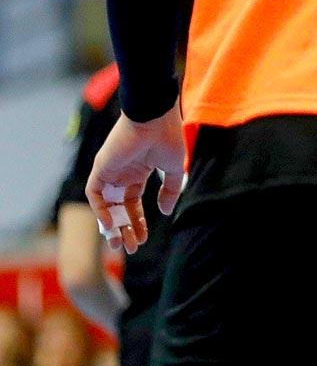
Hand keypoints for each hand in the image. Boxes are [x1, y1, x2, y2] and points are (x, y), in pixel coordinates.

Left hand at [85, 105, 185, 253]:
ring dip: (112, 226)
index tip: (144, 239)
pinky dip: (100, 210)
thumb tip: (166, 212)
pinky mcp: (101, 168)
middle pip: (119, 208)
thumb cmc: (167, 138)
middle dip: (125, 229)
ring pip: (106, 205)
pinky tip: (111, 226)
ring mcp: (110, 172)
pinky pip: (95, 194)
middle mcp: (122, 174)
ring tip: (120, 244)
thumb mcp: (172, 169)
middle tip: (131, 248)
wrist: (154, 117)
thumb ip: (169, 190)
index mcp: (138, 173)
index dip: (138, 222)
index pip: (133, 203)